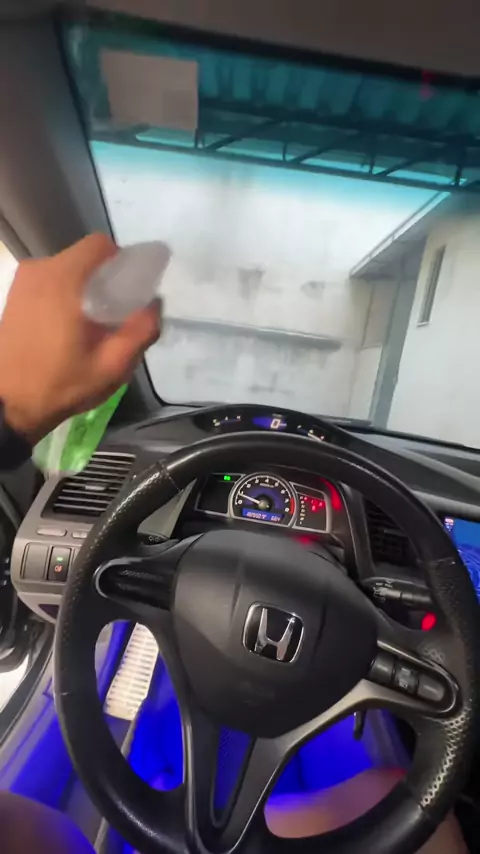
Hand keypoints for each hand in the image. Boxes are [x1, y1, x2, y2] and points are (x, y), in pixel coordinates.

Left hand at [0, 234, 159, 443]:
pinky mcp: (14, 295)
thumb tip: (155, 303)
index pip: (100, 245)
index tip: (130, 290)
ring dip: (84, 289)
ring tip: (91, 325)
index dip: (122, 262)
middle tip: (115, 315)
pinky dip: (65, 296)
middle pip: (84, 258)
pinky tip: (68, 328)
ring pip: (66, 270)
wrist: (8, 403)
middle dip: (104, 279)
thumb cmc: (62, 384)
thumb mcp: (113, 366)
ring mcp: (22, 282)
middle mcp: (39, 270)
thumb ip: (141, 330)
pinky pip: (49, 283)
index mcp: (63, 280)